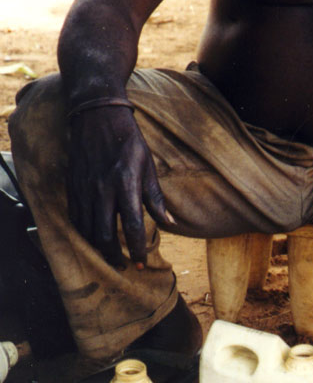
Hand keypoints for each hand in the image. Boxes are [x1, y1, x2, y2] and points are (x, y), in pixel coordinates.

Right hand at [66, 106, 172, 267]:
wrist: (97, 116)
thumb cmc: (128, 140)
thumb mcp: (148, 165)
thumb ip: (155, 197)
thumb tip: (169, 223)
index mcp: (125, 184)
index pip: (131, 226)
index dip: (137, 249)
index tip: (141, 263)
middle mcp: (102, 189)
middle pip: (104, 235)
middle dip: (115, 256)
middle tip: (125, 265)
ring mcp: (84, 189)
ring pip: (86, 231)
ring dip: (98, 249)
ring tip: (110, 256)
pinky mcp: (72, 187)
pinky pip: (75, 218)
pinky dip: (83, 234)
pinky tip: (93, 238)